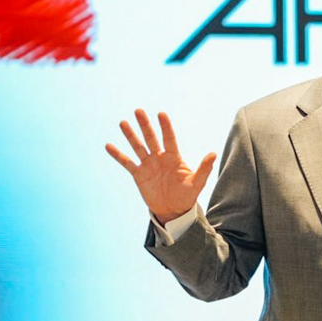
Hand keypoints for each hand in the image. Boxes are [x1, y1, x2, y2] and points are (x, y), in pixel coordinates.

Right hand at [106, 109, 215, 223]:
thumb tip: (213, 154)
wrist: (173, 210)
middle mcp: (160, 158)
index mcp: (174, 158)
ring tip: (123, 123)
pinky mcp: (139, 174)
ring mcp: (148, 165)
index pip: (169, 138)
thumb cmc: (187, 196)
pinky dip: (118, 155)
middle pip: (151, 138)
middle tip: (138, 110)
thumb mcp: (197, 183)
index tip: (161, 113)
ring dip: (130, 135)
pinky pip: (127, 162)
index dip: (165, 126)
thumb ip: (204, 168)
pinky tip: (108, 145)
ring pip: (138, 147)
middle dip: (145, 125)